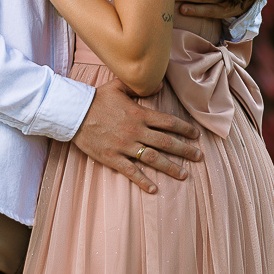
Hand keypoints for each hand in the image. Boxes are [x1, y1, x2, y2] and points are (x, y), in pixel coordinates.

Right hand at [72, 79, 202, 193]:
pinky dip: (143, 181)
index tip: (196, 135)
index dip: (184, 129)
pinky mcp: (112, 158)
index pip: (168, 122)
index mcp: (139, 114)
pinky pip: (131, 171)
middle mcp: (135, 131)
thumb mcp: (118, 86)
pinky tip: (154, 189)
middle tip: (199, 156)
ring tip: (184, 174)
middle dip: (185, 150)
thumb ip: (139, 87)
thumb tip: (159, 84)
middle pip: (166, 142)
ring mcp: (124, 146)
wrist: (74, 113)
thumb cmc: (97, 98)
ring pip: (152, 158)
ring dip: (170, 167)